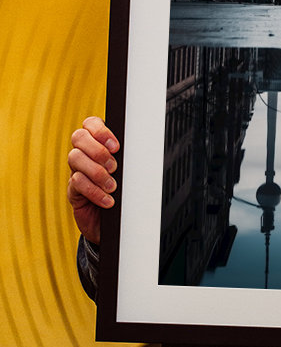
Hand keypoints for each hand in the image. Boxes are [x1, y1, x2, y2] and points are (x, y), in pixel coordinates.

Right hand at [67, 117, 119, 243]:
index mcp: (99, 143)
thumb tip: (142, 148)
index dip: (100, 131)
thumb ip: (129, 158)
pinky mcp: (73, 190)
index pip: (91, 123)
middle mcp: (85, 154)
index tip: (116, 146)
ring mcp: (77, 170)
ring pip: (75, 158)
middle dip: (98, 150)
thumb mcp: (129, 172)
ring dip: (96, 172)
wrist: (116, 223)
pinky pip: (76, 182)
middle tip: (114, 166)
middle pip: (78, 137)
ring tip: (112, 186)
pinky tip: (108, 200)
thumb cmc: (126, 192)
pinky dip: (94, 191)